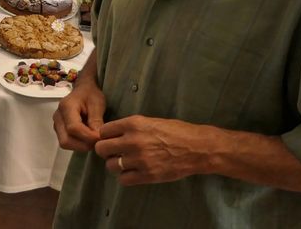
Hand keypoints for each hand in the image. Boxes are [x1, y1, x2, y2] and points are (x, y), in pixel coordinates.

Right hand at [53, 79, 105, 151]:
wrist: (83, 89)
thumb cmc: (90, 94)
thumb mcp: (97, 103)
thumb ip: (97, 120)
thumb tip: (98, 138)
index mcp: (66, 107)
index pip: (73, 128)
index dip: (87, 136)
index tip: (100, 138)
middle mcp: (58, 117)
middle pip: (66, 140)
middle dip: (83, 144)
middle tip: (97, 141)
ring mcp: (57, 124)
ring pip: (65, 143)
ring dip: (81, 146)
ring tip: (93, 139)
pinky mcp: (59, 129)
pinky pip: (67, 142)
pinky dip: (78, 144)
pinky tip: (87, 138)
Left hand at [94, 115, 209, 185]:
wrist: (198, 148)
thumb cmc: (176, 132)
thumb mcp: (150, 121)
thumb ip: (130, 127)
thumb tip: (113, 134)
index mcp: (133, 124)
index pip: (103, 131)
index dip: (105, 136)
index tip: (111, 139)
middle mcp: (133, 141)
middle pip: (102, 149)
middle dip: (105, 151)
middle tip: (114, 152)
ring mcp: (140, 159)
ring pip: (110, 166)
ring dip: (115, 165)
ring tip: (125, 163)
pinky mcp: (147, 175)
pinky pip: (123, 180)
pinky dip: (125, 177)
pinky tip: (133, 172)